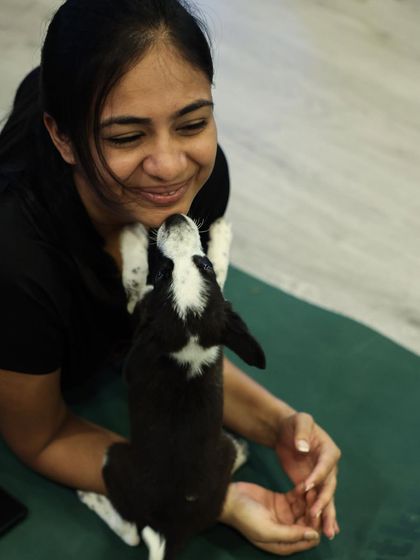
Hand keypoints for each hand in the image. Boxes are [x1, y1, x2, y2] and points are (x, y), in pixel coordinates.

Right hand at [220, 481, 320, 554]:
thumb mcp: (268, 530)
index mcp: (285, 544)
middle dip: (315, 511)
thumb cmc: (246, 518)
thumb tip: (315, 536)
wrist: (230, 499)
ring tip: (312, 488)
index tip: (317, 512)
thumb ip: (292, 534)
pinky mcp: (281, 500)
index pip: (309, 539)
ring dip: (310, 500)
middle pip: (309, 523)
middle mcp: (288, 530)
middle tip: (316, 496)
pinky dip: (302, 493)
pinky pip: (297, 498)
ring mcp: (285, 515)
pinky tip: (304, 485)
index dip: (316, 527)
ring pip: (305, 509)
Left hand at [274, 412, 340, 539]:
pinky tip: (322, 531)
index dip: (317, 477)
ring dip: (325, 514)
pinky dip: (319, 514)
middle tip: (316, 515)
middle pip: (329, 486)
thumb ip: (302, 433)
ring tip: (327, 533)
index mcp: (329, 451)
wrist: (285, 431)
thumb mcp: (299, 421)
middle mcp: (329, 467)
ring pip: (326, 498)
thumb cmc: (294, 423)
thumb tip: (304, 447)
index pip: (325, 466)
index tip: (306, 487)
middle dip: (323, 501)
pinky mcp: (312, 485)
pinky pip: (316, 500)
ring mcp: (322, 478)